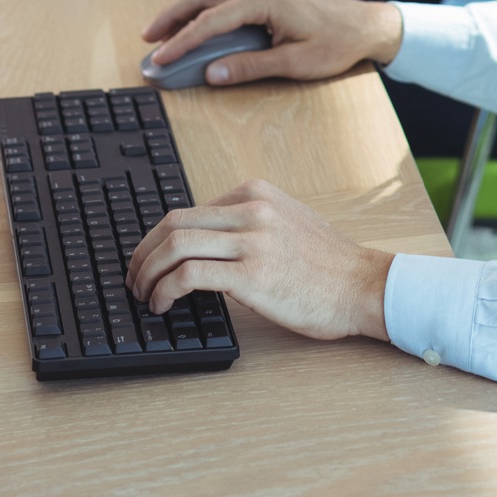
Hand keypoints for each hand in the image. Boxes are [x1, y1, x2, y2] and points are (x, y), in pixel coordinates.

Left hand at [127, 179, 391, 340]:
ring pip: (174, 245)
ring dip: (147, 273)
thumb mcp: (286, 222)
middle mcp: (250, 209)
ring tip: (143, 295)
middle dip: (142, 254)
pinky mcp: (252, 273)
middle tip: (134, 279)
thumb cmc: (328, 265)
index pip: (187, 210)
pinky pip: (189, 274)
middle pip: (172, 223)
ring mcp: (251, 239)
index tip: (148, 261)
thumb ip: (248, 221)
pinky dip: (165, 289)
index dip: (157, 239)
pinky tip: (163, 304)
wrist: (362, 287)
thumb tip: (204, 240)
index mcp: (255, 193)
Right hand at [142, 0, 402, 83]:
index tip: (159, 59)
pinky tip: (195, 26)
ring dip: (184, 11)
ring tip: (161, 33)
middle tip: (147, 40)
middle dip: (170, 17)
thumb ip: (250, 67)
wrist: (368, 25)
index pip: (210, 21)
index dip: (180, 42)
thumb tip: (212, 74)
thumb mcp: (295, 63)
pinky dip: (203, 10)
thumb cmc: (337, 44)